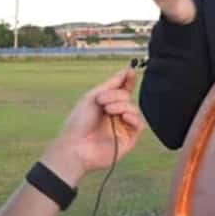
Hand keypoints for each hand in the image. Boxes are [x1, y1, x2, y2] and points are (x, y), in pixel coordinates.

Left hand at [40, 68, 144, 186]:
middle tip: (102, 100)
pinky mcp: (128, 140)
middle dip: (116, 95)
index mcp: (106, 105)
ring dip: (122, 105)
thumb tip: (126, 70)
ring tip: (108, 110)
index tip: (130, 71)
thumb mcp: (93, 96)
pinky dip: (133, 117)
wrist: (75, 145)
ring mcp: (122, 128)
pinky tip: (123, 117)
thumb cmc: (78, 122)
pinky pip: (139, 125)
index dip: (128, 80)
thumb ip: (111, 84)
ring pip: (133, 109)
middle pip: (127, 98)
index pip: (122, 90)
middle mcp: (115, 116)